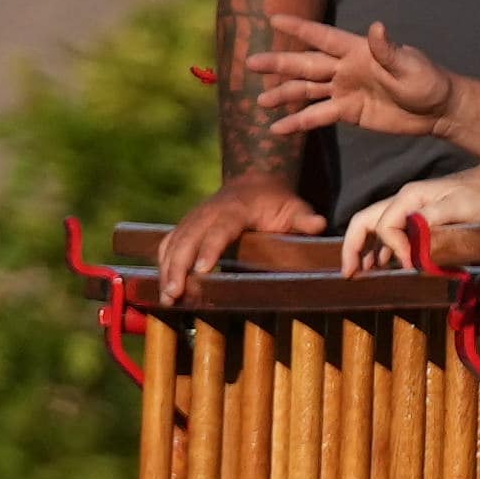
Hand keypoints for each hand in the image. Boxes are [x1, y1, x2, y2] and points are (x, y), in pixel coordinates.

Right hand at [154, 173, 319, 302]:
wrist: (255, 182)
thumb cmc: (276, 201)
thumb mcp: (294, 207)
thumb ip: (303, 219)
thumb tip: (318, 224)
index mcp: (235, 209)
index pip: (220, 230)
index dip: (210, 249)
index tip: (203, 270)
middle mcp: (208, 212)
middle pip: (188, 238)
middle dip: (179, 266)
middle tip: (174, 293)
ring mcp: (194, 218)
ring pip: (174, 242)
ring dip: (166, 268)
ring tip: (166, 296)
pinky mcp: (186, 225)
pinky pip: (169, 242)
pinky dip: (162, 262)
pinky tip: (161, 285)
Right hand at [243, 14, 458, 145]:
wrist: (437, 110)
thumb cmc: (427, 80)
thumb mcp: (410, 65)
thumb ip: (388, 50)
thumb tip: (377, 27)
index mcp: (358, 50)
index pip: (323, 36)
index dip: (300, 28)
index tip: (273, 18)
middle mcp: (345, 68)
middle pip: (306, 64)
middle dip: (279, 63)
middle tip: (250, 63)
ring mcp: (344, 90)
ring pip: (307, 90)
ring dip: (284, 94)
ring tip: (259, 100)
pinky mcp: (348, 112)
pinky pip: (318, 116)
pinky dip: (298, 122)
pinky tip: (278, 129)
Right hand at [339, 164, 479, 269]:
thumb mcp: (459, 208)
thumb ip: (430, 221)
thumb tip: (409, 242)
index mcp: (408, 197)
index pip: (384, 224)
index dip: (392, 247)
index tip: (408, 265)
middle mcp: (403, 201)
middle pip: (365, 221)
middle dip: (353, 247)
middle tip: (348, 273)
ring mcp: (410, 208)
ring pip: (375, 228)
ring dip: (364, 250)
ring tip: (360, 274)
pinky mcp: (419, 217)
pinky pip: (391, 232)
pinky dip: (382, 249)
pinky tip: (382, 264)